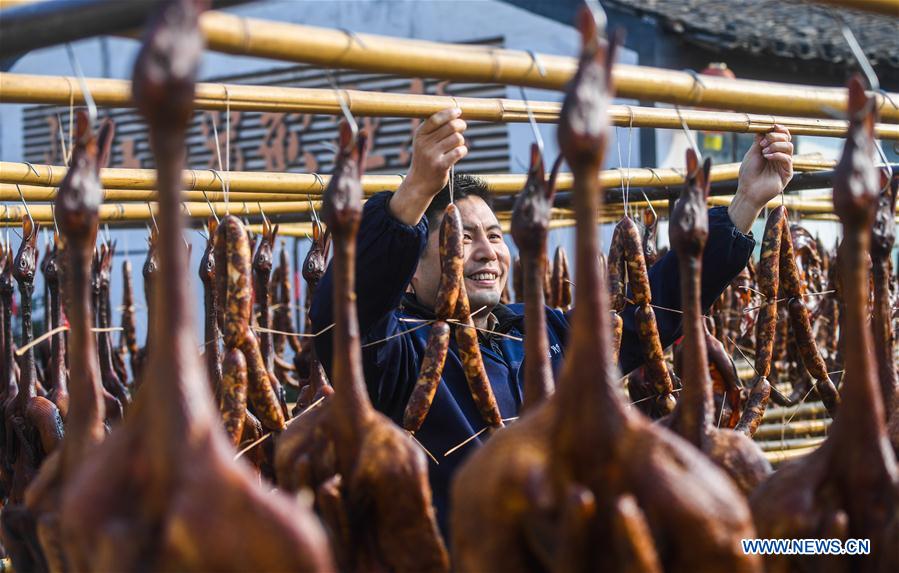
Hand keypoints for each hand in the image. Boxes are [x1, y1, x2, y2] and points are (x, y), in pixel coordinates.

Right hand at [389, 108, 467, 224]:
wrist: (419, 184)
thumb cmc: (426, 159)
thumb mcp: (423, 142)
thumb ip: (435, 129)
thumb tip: (454, 113)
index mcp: (420, 135)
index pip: (436, 118)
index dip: (449, 113)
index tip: (458, 111)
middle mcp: (424, 144)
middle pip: (451, 126)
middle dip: (460, 125)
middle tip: (462, 127)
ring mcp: (432, 155)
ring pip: (457, 138)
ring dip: (461, 141)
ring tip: (457, 145)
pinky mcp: (440, 166)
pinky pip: (459, 151)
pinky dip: (463, 150)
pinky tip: (459, 153)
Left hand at [728, 125, 793, 232]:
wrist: (748, 191)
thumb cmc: (748, 174)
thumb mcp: (752, 153)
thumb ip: (760, 141)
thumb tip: (763, 127)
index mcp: (772, 150)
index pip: (782, 136)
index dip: (779, 129)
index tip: (772, 126)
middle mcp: (780, 156)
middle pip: (787, 139)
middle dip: (776, 136)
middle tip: (763, 142)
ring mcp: (784, 165)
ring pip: (789, 146)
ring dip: (776, 145)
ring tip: (764, 152)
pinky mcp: (787, 173)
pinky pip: (787, 158)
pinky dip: (777, 155)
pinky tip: (767, 157)